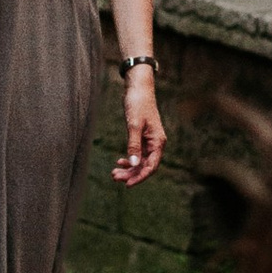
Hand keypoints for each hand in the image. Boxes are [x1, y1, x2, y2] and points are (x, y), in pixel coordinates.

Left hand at [113, 66, 165, 186]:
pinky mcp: (142, 137)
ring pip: (140, 161)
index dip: (139, 177)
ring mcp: (149, 141)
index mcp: (157, 142)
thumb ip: (133, 145)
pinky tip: (119, 161)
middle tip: (114, 178)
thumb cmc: (138, 103)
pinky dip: (129, 159)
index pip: (151, 167)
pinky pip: (137, 154)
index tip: (127, 185)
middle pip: (145, 166)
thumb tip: (133, 163)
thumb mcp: (133, 125)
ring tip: (114, 173)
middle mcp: (155, 144)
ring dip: (128, 169)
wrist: (138, 88)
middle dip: (131, 174)